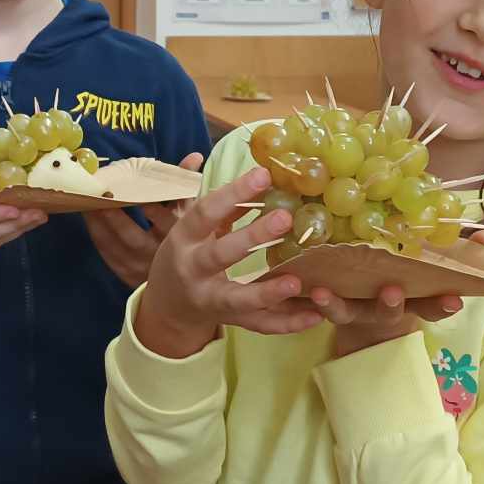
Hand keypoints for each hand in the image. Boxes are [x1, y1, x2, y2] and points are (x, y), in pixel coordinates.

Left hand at [84, 153, 204, 288]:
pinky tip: (88, 217)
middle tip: (100, 192)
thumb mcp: (191, 211)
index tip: (130, 183)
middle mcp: (159, 256)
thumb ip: (188, 183)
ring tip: (87, 200)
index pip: (162, 219)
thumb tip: (194, 156)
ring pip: (116, 244)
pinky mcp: (126, 274)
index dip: (146, 203)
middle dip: (115, 214)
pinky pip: (107, 254)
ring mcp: (140, 267)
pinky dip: (96, 234)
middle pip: (133, 235)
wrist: (184, 277)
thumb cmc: (187, 236)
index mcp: (178, 238)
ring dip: (99, 222)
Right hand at [132, 166, 322, 357]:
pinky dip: (288, 323)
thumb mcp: (188, 226)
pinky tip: (315, 316)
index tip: (263, 174)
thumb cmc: (185, 255)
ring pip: (238, 299)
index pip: (205, 212)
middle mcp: (193, 270)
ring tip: (297, 281)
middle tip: (285, 218)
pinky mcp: (230, 320)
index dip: (232, 192)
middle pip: (220, 254)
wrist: (168, 306)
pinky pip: (260, 325)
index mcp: (184, 239)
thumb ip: (211, 200)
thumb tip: (216, 159)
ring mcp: (210, 299)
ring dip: (267, 292)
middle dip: (251, 238)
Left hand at [314, 230, 483, 357]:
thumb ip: (467, 250)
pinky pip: (319, 305)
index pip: (434, 305)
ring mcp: (355, 309)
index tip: (454, 300)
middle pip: (392, 311)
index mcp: (414, 299)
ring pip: (347, 312)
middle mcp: (385, 308)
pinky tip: (307, 288)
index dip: (443, 304)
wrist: (366, 311)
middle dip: (393, 304)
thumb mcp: (436, 264)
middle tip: (393, 291)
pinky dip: (313, 299)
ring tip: (325, 292)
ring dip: (337, 305)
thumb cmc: (408, 276)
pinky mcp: (331, 306)